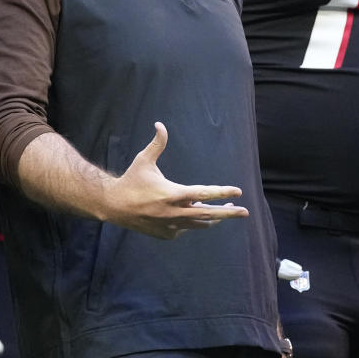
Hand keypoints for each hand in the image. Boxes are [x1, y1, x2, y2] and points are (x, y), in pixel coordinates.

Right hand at [103, 122, 248, 239]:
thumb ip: (157, 144)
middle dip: (229, 213)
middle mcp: (175, 212)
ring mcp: (171, 225)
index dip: (222, 192)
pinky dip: (190, 222)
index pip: (204, 193)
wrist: (114, 206)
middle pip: (209, 214)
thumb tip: (160, 124)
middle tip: (245, 212)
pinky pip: (185, 228)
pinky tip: (190, 215)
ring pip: (199, 224)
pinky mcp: (167, 234)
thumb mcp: (144, 160)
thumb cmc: (131, 180)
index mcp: (173, 193)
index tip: (238, 192)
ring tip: (223, 213)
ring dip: (212, 218)